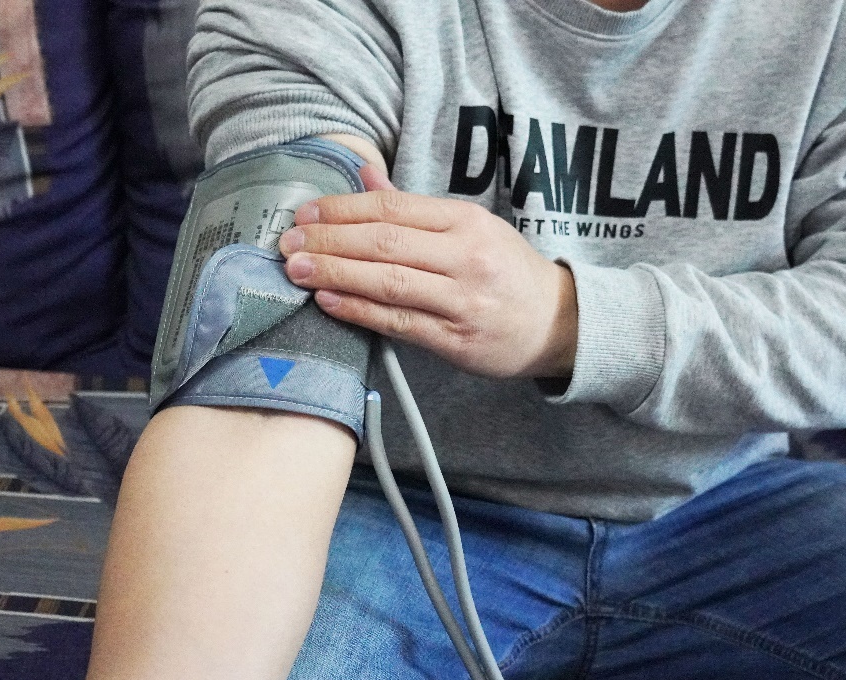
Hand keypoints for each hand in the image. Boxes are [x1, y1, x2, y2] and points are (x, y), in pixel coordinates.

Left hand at [278, 165, 577, 378]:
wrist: (557, 323)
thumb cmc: (505, 272)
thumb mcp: (470, 227)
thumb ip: (413, 206)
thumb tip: (363, 173)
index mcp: (465, 221)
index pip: (392, 207)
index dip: (343, 209)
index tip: (306, 213)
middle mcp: (465, 256)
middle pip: (384, 242)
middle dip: (330, 240)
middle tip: (289, 242)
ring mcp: (462, 299)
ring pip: (388, 281)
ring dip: (336, 274)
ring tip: (297, 269)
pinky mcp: (456, 339)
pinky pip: (399, 322)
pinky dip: (360, 311)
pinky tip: (329, 301)